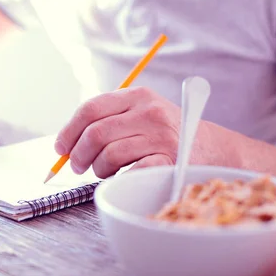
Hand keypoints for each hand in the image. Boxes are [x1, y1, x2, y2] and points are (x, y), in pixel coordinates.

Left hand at [54, 87, 186, 177]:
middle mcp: (149, 113)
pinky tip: (123, 177)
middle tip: (78, 166)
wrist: (214, 149)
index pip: (90, 109)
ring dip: (98, 169)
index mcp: (137, 96)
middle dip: (78, 155)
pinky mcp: (170, 161)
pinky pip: (130, 173)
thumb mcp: (142, 113)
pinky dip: (119, 179)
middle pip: (95, 133)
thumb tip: (66, 144)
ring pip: (108, 155)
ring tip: (104, 171)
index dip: (68, 130)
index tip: (61, 147)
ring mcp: (161, 137)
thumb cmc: (167, 134)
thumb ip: (109, 120)